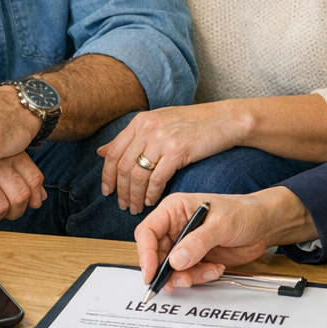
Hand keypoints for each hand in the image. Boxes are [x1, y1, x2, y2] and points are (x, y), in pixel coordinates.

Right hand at [0, 152, 46, 227]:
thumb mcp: (5, 156)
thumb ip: (25, 175)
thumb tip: (40, 199)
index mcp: (12, 154)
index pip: (34, 179)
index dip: (33, 197)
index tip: (28, 203)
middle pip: (20, 197)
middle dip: (13, 211)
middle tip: (1, 210)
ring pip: (0, 208)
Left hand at [97, 102, 247, 212]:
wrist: (224, 119)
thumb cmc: (193, 123)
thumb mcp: (158, 123)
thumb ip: (132, 137)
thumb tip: (102, 151)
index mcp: (140, 121)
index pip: (113, 152)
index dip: (107, 175)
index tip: (107, 191)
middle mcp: (147, 128)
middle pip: (123, 166)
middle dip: (120, 191)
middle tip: (122, 205)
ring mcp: (162, 139)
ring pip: (138, 175)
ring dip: (135, 196)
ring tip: (136, 207)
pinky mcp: (178, 150)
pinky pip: (157, 179)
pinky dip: (152, 193)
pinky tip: (152, 201)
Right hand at [134, 187, 315, 291]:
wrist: (265, 225)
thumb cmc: (244, 212)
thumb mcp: (221, 224)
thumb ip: (198, 242)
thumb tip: (176, 260)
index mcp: (174, 209)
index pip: (148, 231)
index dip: (146, 253)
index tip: (152, 273)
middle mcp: (176, 227)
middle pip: (156, 254)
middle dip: (168, 271)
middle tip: (184, 280)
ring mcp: (185, 244)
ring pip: (171, 269)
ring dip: (188, 276)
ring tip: (210, 270)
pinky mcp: (196, 259)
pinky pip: (187, 275)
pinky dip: (199, 277)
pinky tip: (216, 269)